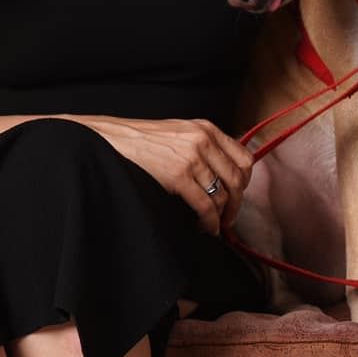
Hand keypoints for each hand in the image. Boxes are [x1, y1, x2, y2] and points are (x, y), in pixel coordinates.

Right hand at [65, 114, 253, 235]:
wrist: (112, 140)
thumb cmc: (143, 141)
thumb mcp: (180, 132)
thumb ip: (204, 146)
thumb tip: (223, 174)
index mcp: (206, 129)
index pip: (244, 158)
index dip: (245, 182)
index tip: (238, 196)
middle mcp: (203, 140)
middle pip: (237, 179)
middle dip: (236, 204)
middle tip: (229, 218)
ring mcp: (192, 157)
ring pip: (223, 195)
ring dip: (221, 216)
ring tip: (213, 225)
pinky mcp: (178, 175)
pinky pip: (206, 206)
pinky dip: (209, 222)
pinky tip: (204, 227)